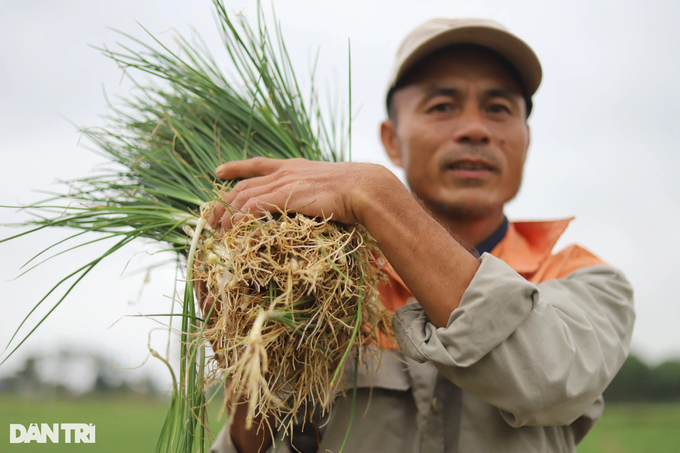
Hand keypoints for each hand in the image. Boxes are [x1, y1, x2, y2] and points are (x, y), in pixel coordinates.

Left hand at [207, 157, 393, 229]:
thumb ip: (317, 195)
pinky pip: (253, 208)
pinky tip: (233, 230)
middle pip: (244, 185)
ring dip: (228, 215)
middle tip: (211, 219)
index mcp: (294, 167)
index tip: (219, 172)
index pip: (257, 164)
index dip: (236, 168)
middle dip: (224, 202)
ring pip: (244, 197)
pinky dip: (240, 219)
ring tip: (219, 231)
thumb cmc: (356, 194)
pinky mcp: (286, 196)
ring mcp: (285, 183)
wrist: (366, 188)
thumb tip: (319, 208)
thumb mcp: (331, 190)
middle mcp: (285, 172)